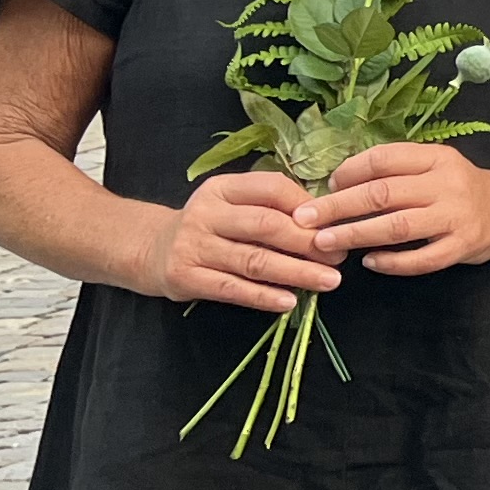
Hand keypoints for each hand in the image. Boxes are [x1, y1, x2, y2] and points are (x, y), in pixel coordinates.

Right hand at [148, 171, 337, 314]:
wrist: (151, 250)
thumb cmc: (209, 227)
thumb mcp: (232, 204)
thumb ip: (270, 206)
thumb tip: (326, 219)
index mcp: (223, 187)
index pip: (271, 188)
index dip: (307, 206)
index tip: (335, 224)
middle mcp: (206, 213)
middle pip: (265, 225)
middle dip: (307, 242)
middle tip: (339, 256)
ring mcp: (193, 246)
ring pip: (253, 260)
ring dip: (296, 272)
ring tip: (329, 281)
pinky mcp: (185, 277)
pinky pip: (231, 288)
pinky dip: (263, 296)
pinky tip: (289, 301)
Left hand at [304, 143, 489, 274]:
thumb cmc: (460, 188)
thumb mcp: (434, 166)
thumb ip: (396, 170)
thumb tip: (338, 183)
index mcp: (436, 157)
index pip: (384, 159)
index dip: (349, 172)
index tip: (325, 186)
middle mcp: (447, 183)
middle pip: (382, 193)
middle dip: (337, 207)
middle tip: (303, 218)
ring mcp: (456, 216)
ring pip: (396, 226)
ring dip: (355, 235)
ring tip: (323, 243)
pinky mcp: (463, 247)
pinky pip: (421, 259)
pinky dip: (392, 262)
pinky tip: (370, 263)